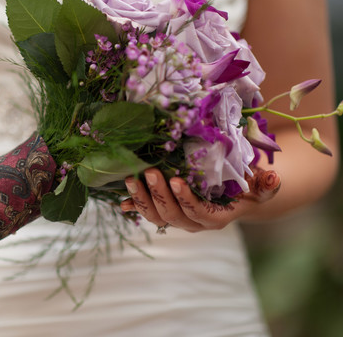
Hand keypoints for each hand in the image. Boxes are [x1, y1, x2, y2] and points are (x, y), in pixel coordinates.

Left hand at [120, 167, 279, 232]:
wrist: (233, 196)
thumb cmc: (248, 189)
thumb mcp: (261, 187)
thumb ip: (267, 186)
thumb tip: (273, 178)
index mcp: (215, 218)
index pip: (199, 213)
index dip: (186, 200)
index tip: (177, 181)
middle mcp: (193, 222)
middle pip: (172, 215)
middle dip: (159, 194)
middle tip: (150, 172)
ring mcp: (177, 218)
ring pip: (156, 216)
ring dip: (142, 199)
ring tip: (131, 179)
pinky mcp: (165, 211)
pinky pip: (147, 212)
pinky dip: (134, 206)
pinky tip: (121, 200)